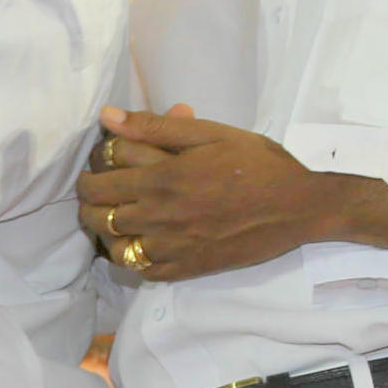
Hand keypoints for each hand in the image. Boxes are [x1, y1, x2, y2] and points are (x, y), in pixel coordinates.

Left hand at [75, 104, 358, 282]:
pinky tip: (142, 242)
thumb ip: (156, 126)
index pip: (97, 184)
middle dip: (90, 203)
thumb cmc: (258, 164)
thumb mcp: (210, 134)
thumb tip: (108, 116)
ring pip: (114, 248)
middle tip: (100, 194)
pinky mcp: (188, 268)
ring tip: (117, 218)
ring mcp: (173, 247)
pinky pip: (143, 271)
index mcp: (162, 179)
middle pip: (97, 217)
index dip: (88, 176)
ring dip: (107, 233)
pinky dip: (133, 258)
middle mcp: (160, 216)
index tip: (97, 169)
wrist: (299, 205)